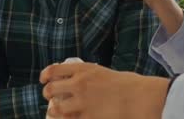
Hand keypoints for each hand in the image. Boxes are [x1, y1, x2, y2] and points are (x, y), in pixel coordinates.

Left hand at [39, 63, 167, 118]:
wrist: (139, 98)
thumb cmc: (127, 84)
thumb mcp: (102, 72)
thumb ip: (87, 75)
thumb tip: (75, 81)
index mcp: (83, 69)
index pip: (53, 70)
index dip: (45, 76)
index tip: (44, 80)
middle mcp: (78, 84)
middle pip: (50, 90)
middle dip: (48, 95)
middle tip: (52, 98)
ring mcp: (81, 102)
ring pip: (55, 109)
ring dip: (54, 110)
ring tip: (58, 111)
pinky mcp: (86, 117)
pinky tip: (72, 118)